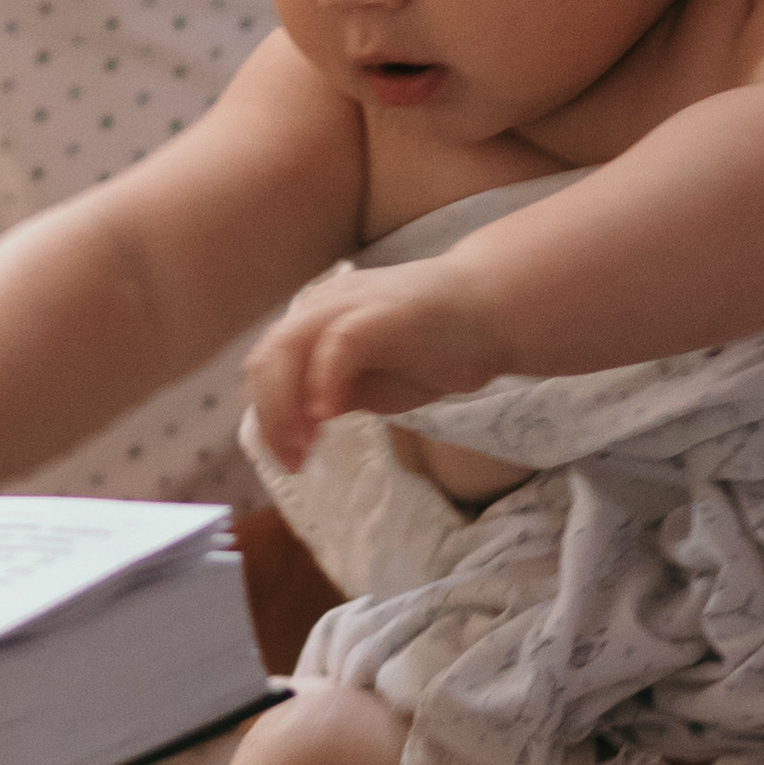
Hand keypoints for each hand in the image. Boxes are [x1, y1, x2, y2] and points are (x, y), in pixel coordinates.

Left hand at [249, 258, 504, 470]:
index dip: (269, 415)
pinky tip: (326, 416)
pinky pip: (338, 343)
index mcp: (315, 320)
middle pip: (268, 359)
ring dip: (286, 404)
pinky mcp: (381, 312)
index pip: (269, 367)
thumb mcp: (376, 384)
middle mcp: (322, 305)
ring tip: (303, 446)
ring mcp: (349, 303)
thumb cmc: (438, 346)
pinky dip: (323, 379)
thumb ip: (337, 395)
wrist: (494, 311)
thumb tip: (300, 421)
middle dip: (271, 417)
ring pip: (289, 347)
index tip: (289, 456)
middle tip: (292, 461)